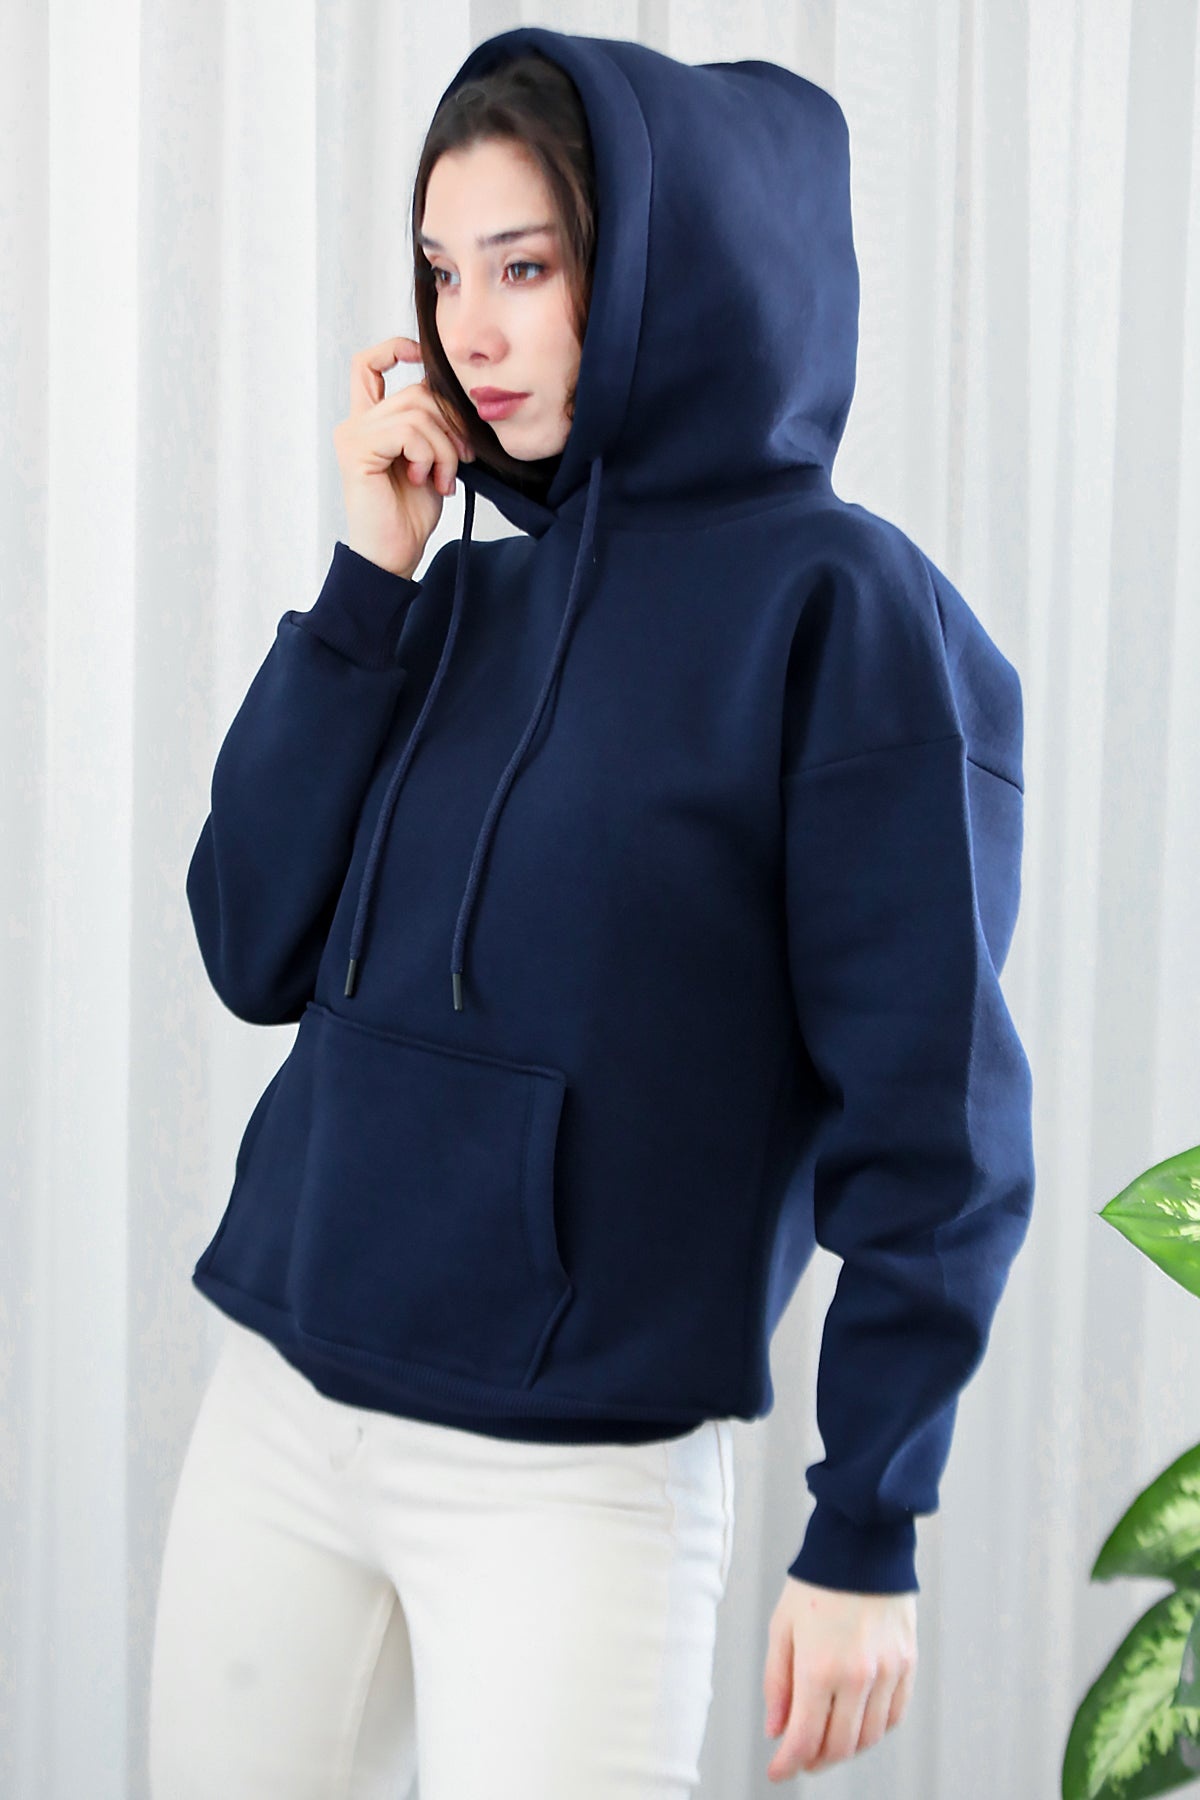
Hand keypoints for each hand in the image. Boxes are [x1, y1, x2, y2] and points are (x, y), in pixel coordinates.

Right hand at [332, 335, 474, 579]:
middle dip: (452, 424)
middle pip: (416, 391)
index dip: (396, 348)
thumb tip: (456, 392)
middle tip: (463, 458)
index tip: (423, 356)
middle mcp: (356, 423)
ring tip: (444, 477)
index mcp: (371, 422)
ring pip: (418, 412)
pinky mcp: (357, 450)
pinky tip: (426, 480)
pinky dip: (430, 455)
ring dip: (445, 447)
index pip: (369, 364)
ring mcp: (354, 435)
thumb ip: (433, 424)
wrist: (394, 554)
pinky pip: (408, 431)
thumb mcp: (431, 459)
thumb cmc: (411, 513)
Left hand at [762, 1576, 916, 1779]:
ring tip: (826, 1741)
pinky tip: (857, 1722)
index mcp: (820, 1667)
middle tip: (801, 1757)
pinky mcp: (908, 1664)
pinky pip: (894, 1715)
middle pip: (839, 1746)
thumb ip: (777, 1683)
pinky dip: (874, 1729)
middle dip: (816, 1760)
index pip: (804, 1738)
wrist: (862, 1544)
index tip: (777, 1772)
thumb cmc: (817, 1582)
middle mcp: (858, 1676)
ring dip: (845, 1749)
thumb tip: (777, 1730)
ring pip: (869, 1737)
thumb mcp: (782, 1628)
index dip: (788, 1764)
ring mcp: (888, 1672)